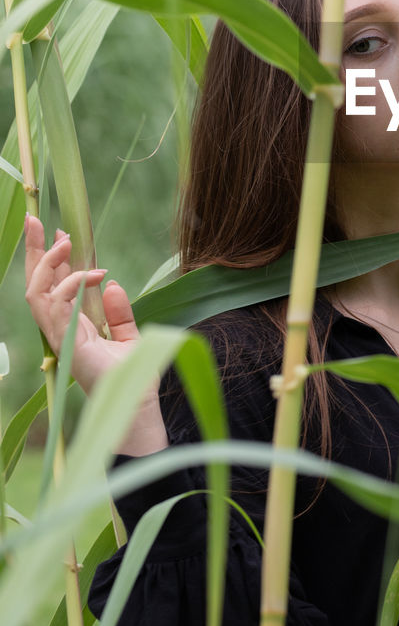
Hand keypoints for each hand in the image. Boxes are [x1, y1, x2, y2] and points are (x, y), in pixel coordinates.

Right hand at [24, 215, 167, 453]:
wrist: (137, 406)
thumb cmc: (133, 378)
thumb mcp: (128, 335)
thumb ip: (119, 311)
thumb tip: (112, 283)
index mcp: (71, 326)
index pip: (52, 286)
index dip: (49, 258)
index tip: (57, 230)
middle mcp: (59, 330)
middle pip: (36, 284)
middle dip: (35, 251)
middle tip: (37, 219)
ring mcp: (59, 337)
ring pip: (36, 291)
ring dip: (49, 262)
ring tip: (66, 240)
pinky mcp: (66, 343)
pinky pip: (54, 306)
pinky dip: (70, 285)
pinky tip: (94, 274)